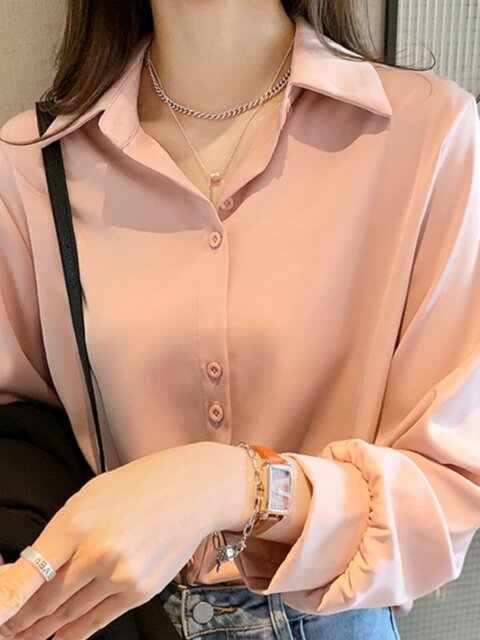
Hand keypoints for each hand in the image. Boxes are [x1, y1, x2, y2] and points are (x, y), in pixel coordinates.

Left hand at [0, 441, 226, 639]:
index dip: (3, 605)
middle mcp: (97, 553)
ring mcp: (120, 576)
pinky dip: (74, 631)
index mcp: (77, 522)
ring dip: (44, 628)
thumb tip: (33, 567)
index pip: (25, 578)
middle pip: (43, 602)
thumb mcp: (90, 495)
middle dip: (21, 618)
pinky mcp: (140, 591)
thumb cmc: (142, 484)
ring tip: (27, 633)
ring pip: (67, 615)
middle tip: (8, 625)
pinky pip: (96, 621)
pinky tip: (60, 634)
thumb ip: (61, 533)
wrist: (194, 488)